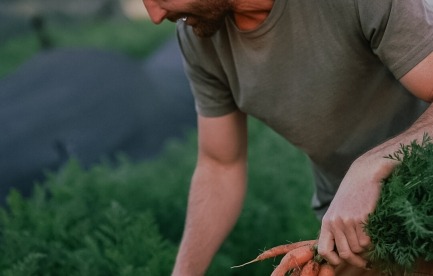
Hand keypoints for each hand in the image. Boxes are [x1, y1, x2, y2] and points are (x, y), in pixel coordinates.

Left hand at [317, 153, 396, 267]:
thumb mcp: (338, 210)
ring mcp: (348, 221)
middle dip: (356, 261)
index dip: (332, 261)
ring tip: (370, 241)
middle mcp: (335, 222)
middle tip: (364, 262)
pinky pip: (367, 241)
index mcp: (327, 222)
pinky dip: (372, 242)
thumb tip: (341, 253)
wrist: (363, 175)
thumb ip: (336, 228)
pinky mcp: (362, 218)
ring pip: (358, 249)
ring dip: (366, 249)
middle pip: (344, 253)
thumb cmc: (352, 194)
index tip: (342, 262)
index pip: (323, 250)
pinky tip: (374, 234)